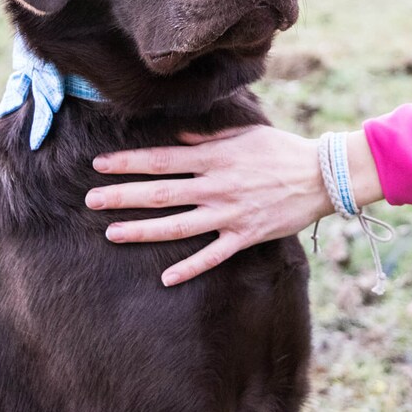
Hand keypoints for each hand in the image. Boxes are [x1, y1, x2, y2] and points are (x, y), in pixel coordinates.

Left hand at [86, 126, 338, 286]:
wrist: (320, 176)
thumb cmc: (280, 149)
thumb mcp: (243, 133)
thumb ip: (208, 135)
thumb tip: (178, 135)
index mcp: (212, 157)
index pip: (160, 159)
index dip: (128, 162)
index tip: (99, 164)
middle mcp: (215, 186)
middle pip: (160, 193)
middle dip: (122, 196)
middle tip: (91, 199)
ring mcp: (228, 214)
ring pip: (177, 226)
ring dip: (142, 230)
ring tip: (111, 234)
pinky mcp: (245, 236)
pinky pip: (213, 256)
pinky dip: (190, 268)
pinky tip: (166, 278)